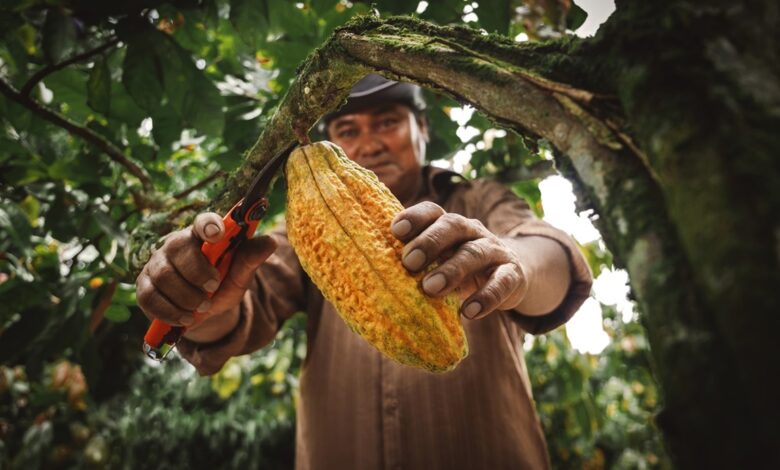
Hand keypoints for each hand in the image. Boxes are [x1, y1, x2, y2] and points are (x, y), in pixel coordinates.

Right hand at [136, 212, 276, 327]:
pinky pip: (150, 297)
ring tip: (203, 308)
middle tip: (213, 289)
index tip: (217, 234)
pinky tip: (186, 318)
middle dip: (197, 273)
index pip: (202, 222)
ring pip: (164, 276)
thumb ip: (251, 259)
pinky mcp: (145, 287)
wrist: (205, 311)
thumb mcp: (240, 275)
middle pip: (177, 248)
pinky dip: (170, 311)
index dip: (208, 225)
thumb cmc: (222, 285)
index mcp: (202, 236)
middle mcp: (175, 245)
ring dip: (186, 297)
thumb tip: (271, 241)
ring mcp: (156, 265)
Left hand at [391, 202, 526, 319]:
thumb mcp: (441, 261)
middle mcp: (472, 231)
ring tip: (431, 288)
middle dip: (430, 242)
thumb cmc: (461, 268)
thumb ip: (418, 265)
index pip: (432, 211)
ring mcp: (494, 251)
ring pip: (474, 253)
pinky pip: (502, 282)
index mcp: (449, 225)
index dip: (414, 217)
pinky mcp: (513, 274)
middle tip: (409, 262)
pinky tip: (470, 312)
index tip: (395, 231)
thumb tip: (375, 282)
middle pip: (452, 226)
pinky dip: (486, 297)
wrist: (512, 274)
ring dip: (452, 269)